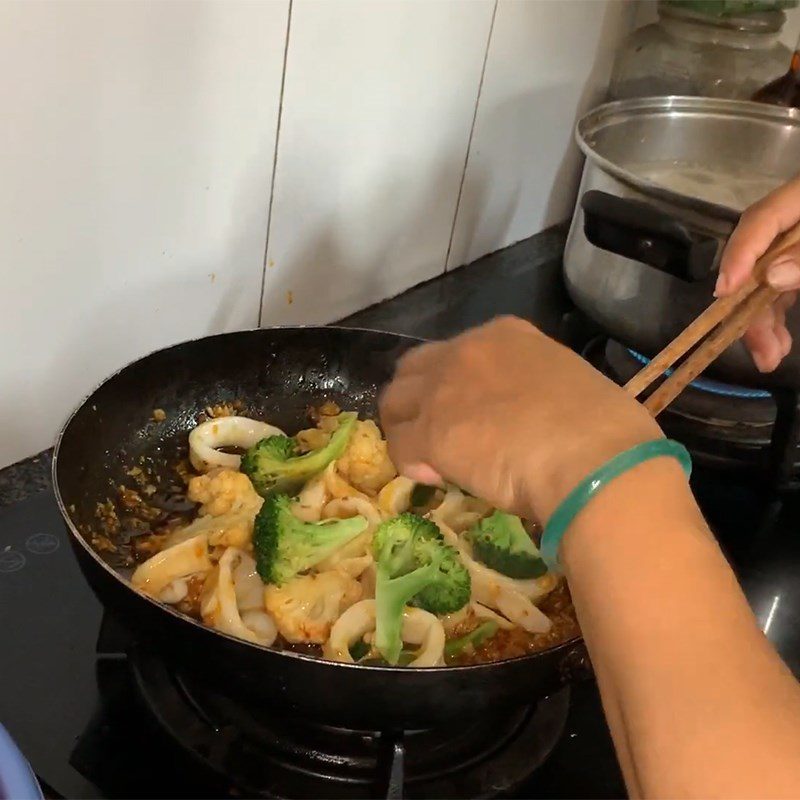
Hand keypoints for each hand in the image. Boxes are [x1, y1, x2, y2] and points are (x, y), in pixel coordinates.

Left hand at [379, 317, 662, 523]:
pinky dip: (412, 464)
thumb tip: (533, 418)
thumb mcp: (570, 384)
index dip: (457, 384)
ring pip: (395, 403)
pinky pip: (400, 446)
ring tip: (428, 458)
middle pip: (415, 369)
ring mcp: (443, 389)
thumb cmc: (605, 429)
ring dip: (405, 427)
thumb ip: (536, 389)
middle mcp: (467, 350)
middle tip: (434, 431)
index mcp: (507, 335)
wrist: (595, 461)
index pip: (460, 351)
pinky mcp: (431, 431)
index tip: (472, 413)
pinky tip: (437, 479)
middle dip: (418, 398)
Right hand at [715, 174, 799, 371]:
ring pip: (770, 281)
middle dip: (753, 307)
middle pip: (759, 261)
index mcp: (799, 197)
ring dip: (765, 321)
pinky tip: (778, 343)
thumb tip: (770, 277)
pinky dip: (779, 315)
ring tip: (769, 359)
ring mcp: (798, 242)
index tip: (723, 294)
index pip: (758, 222)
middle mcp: (793, 220)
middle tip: (756, 349)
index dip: (739, 256)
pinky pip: (786, 287)